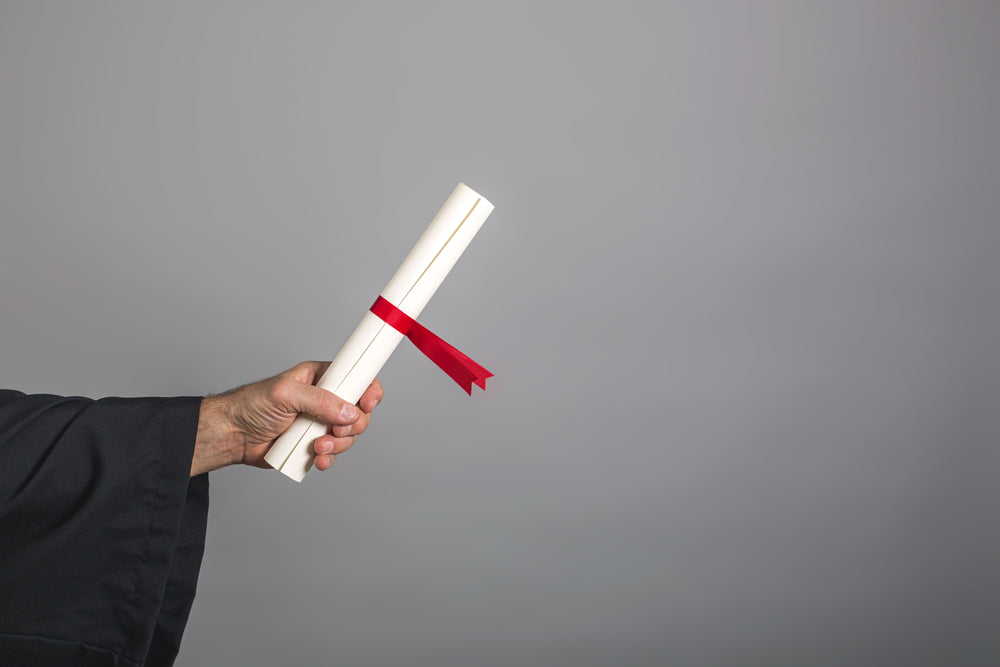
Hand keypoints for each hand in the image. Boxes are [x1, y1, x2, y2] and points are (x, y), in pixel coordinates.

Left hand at [192, 361, 383, 475]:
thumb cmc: (251, 405)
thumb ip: (320, 400)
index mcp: (320, 378)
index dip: (368, 390)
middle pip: (358, 412)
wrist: (233, 435)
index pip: (356, 378)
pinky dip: (328, 459)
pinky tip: (316, 459)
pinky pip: (333, 454)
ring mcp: (320, 423)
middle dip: (352, 425)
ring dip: (338, 444)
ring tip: (317, 447)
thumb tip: (349, 411)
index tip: (368, 403)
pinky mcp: (314, 444)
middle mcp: (325, 400)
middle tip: (335, 430)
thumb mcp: (286, 394)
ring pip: (348, 436)